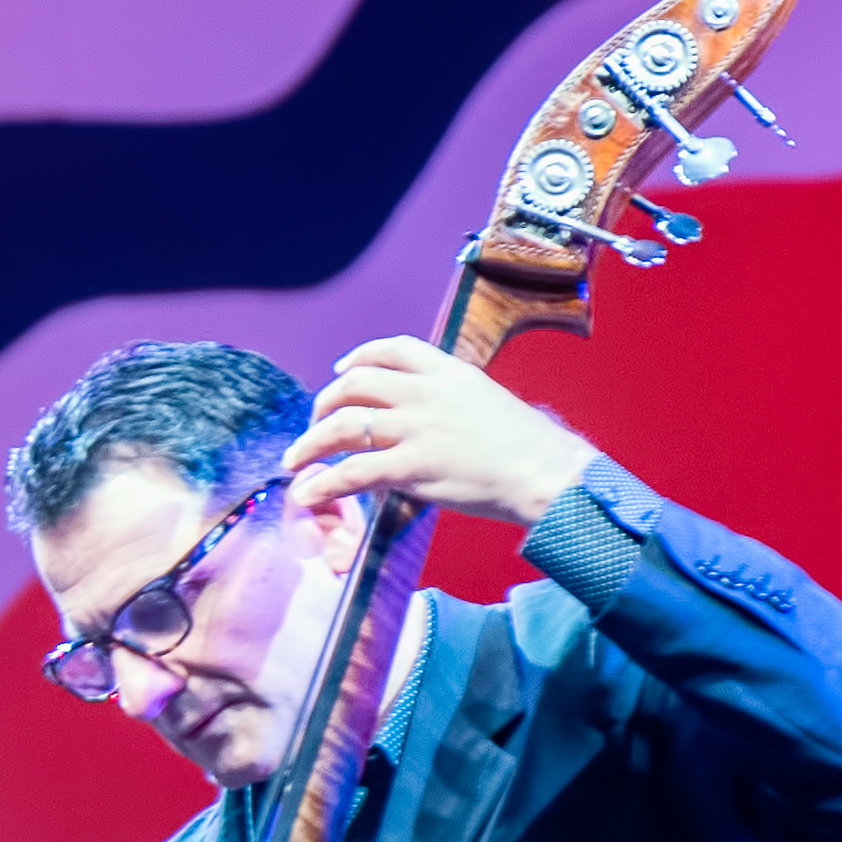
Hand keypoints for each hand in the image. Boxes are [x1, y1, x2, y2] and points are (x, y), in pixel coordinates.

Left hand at [283, 338, 591, 529]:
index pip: (393, 348)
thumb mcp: (488, 402)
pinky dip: (322, 483)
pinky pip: (352, 472)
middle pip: (355, 384)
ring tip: (294, 461)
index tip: (341, 368)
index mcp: (449, 372)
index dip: (359, 356)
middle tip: (314, 422)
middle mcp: (427, 393)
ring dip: (310, 443)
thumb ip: (451, 402)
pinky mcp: (412, 467)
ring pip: (343, 426)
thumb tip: (424, 416)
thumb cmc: (527, 446)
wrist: (547, 473)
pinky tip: (307, 493)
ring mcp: (417, 429)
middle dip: (324, 402)